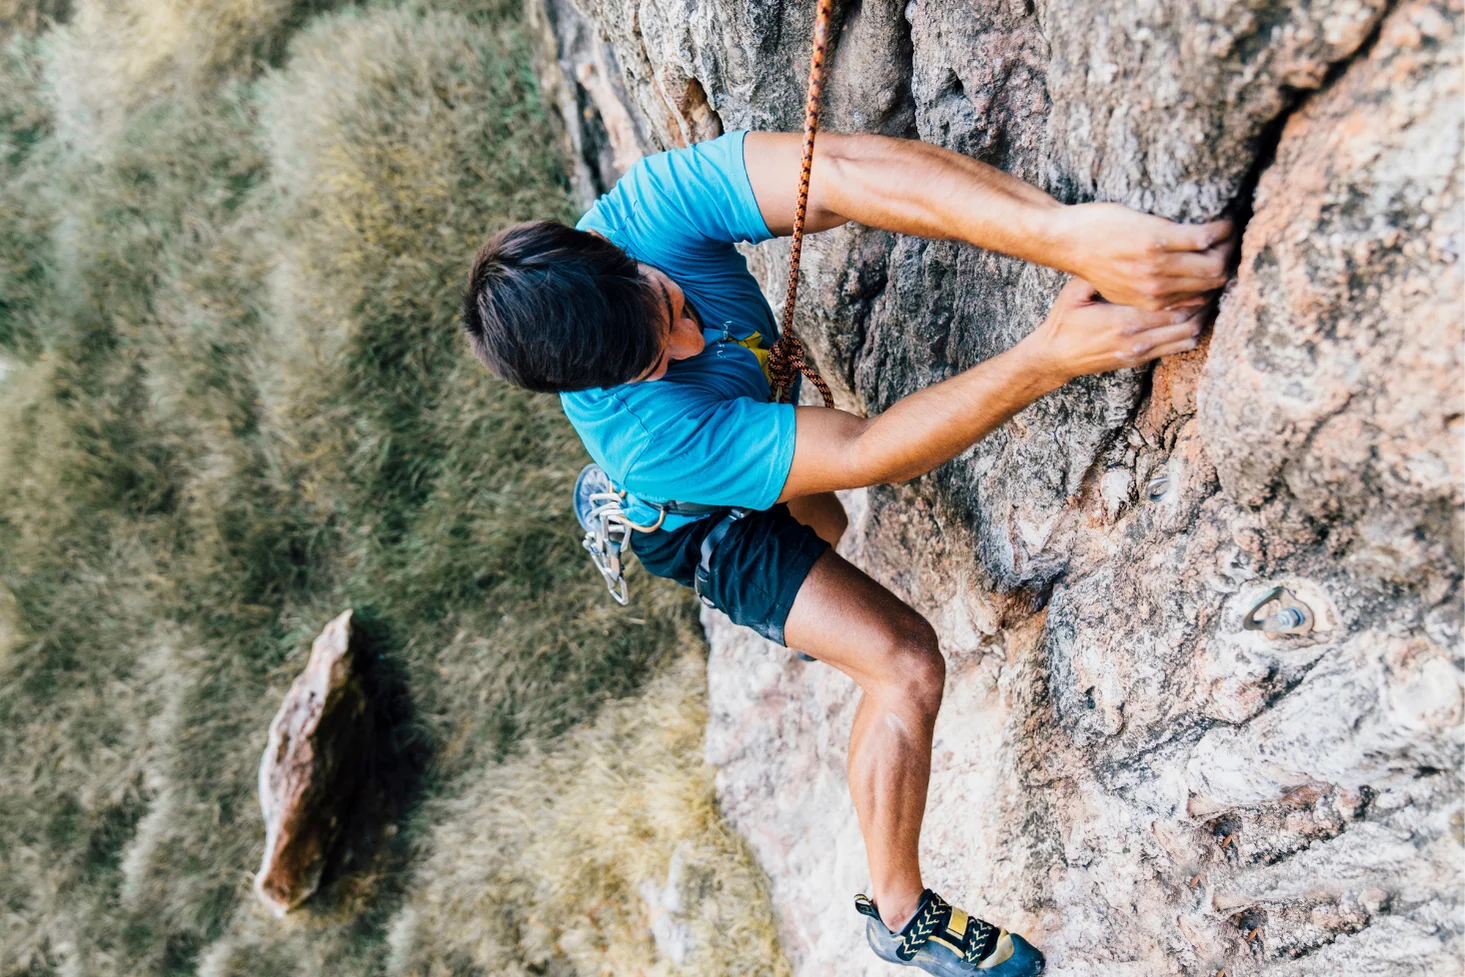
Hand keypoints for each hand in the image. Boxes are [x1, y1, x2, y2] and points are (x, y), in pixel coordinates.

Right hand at [1023, 278, 1206, 384]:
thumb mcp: (1075, 292)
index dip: (1195, 287)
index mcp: (1123, 320)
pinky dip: (1192, 332)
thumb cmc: (1063, 322)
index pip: (1173, 305)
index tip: (1203, 268)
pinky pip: (1178, 348)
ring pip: (1187, 336)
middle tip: (1215, 278)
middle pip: (1188, 320)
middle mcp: (1137, 339)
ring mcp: (1141, 352)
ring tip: (1210, 295)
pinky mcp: (1140, 360)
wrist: (1054, 358)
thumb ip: (1098, 276)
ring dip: (1202, 317)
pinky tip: (1196, 316)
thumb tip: (1123, 253)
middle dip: (1206, 300)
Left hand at [1054, 203, 1234, 310]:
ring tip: (1231, 232)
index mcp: (1149, 304)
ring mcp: (1158, 266)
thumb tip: (1172, 300)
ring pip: (1215, 263)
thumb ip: (1142, 299)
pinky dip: (1222, 229)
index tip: (1222, 267)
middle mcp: (1156, 290)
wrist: (1063, 241)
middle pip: (1214, 284)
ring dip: (1230, 246)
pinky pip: (1205, 236)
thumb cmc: (1087, 261)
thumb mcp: (1113, 293)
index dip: (1216, 286)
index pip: (1200, 302)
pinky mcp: (1157, 239)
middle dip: (1230, 264)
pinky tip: (1225, 221)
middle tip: (1232, 245)